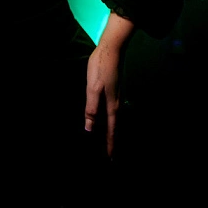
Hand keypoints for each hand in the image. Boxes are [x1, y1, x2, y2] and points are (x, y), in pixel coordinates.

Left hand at [84, 12, 132, 156]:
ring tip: (109, 141)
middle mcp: (117, 103)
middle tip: (111, 156)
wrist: (112, 48)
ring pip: (115, 119)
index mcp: (111, 106)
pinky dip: (112, 120)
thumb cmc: (100, 67)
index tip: (110, 159)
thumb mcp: (92, 88)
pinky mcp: (116, 90)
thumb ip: (91, 108)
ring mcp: (118, 96)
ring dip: (112, 131)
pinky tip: (108, 119)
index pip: (111, 130)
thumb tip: (89, 128)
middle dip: (112, 141)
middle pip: (115, 127)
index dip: (110, 145)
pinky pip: (114, 111)